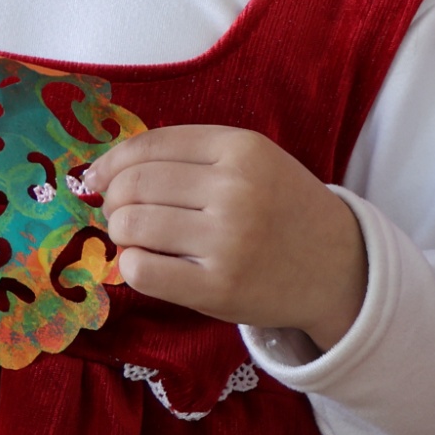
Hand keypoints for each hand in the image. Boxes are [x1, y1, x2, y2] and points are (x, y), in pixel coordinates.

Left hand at [75, 125, 366, 344]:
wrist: (338, 266)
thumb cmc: (283, 208)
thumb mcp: (254, 162)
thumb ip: (191, 157)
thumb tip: (102, 172)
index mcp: (243, 149)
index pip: (151, 146)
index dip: (111, 162)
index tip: (97, 178)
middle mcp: (236, 190)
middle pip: (135, 186)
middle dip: (113, 200)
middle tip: (121, 213)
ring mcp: (229, 241)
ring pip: (132, 226)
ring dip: (121, 233)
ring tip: (138, 239)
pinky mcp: (219, 288)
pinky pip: (143, 271)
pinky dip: (131, 266)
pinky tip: (147, 264)